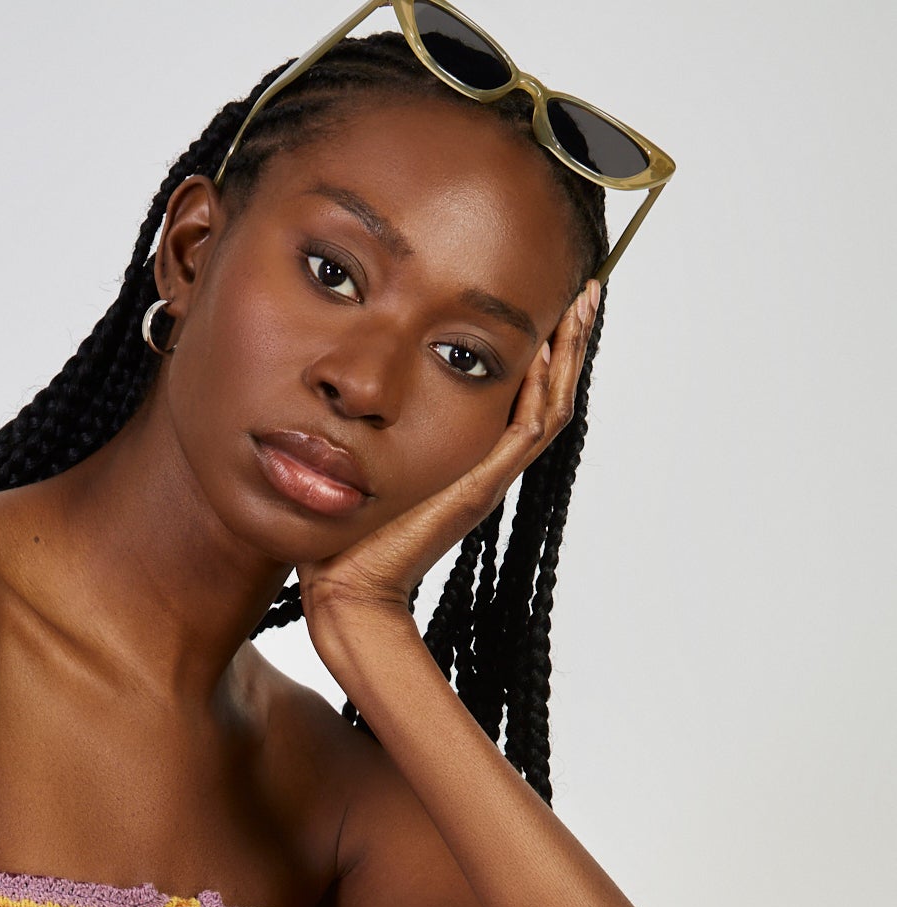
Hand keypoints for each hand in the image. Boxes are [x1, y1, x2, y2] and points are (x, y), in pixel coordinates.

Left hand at [297, 277, 599, 671]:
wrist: (347, 588)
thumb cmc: (346, 535)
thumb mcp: (366, 464)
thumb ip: (374, 431)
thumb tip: (351, 389)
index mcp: (468, 461)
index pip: (522, 396)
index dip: (543, 351)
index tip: (552, 304)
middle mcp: (488, 467)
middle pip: (549, 395)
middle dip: (569, 341)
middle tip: (585, 291)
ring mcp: (488, 479)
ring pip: (550, 408)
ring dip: (569, 355)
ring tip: (582, 306)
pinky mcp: (479, 489)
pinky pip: (526, 433)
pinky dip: (542, 392)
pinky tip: (548, 350)